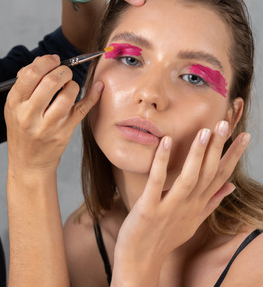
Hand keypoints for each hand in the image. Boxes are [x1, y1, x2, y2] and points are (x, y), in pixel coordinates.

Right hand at [4, 55, 103, 176]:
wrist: (28, 163)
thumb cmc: (23, 129)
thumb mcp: (15, 106)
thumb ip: (26, 82)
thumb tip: (44, 59)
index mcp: (15, 103)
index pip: (31, 73)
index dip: (46, 61)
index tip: (54, 60)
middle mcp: (29, 114)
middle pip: (51, 81)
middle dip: (63, 70)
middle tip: (65, 72)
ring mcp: (48, 125)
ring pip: (68, 94)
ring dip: (73, 84)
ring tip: (69, 86)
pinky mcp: (64, 132)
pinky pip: (83, 109)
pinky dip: (93, 95)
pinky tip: (98, 87)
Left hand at [112, 122, 249, 286]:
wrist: (141, 262)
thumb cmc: (166, 237)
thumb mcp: (194, 220)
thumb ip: (211, 202)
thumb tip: (231, 187)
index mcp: (198, 204)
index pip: (222, 176)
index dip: (233, 155)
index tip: (244, 135)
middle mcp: (188, 205)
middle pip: (208, 173)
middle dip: (219, 148)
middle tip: (226, 123)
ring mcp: (169, 207)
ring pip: (189, 178)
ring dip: (197, 154)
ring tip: (205, 131)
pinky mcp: (148, 209)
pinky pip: (157, 183)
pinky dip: (161, 163)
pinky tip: (165, 142)